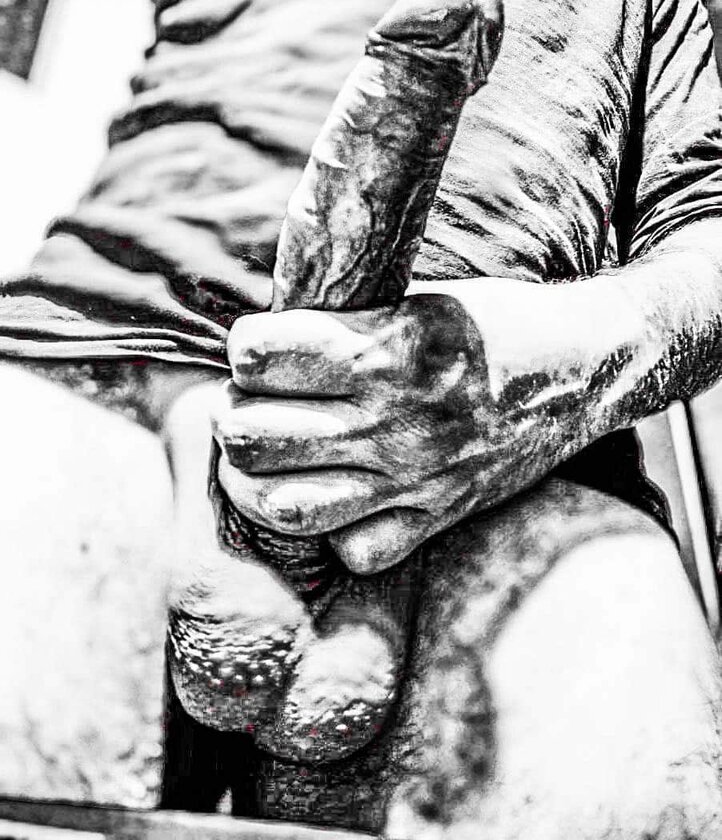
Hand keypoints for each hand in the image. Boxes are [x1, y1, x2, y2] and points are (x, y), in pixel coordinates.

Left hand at [212, 277, 608, 572]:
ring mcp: (414, 479)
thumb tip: (258, 349)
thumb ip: (341, 326)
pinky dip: (330, 528)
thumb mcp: (416, 299)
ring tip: (268, 454)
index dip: (246, 347)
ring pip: (282, 505)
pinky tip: (335, 495)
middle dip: (235, 413)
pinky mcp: (436, 517)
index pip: (259, 355)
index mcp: (386, 348)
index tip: (256, 348)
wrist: (581, 371)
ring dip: (255, 478)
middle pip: (253, 434)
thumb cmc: (493, 325)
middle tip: (250, 402)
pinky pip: (351, 549)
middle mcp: (394, 419)